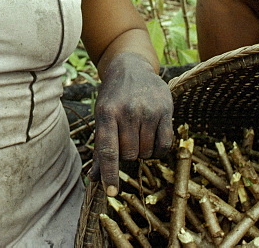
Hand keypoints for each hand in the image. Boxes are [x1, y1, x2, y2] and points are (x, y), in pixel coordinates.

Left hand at [91, 52, 174, 196]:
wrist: (131, 67)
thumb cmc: (113, 98)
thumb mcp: (101, 117)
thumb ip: (100, 149)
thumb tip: (93, 179)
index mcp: (106, 113)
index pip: (108, 150)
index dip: (109, 173)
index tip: (110, 192)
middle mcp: (127, 111)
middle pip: (129, 155)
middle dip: (128, 154)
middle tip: (127, 139)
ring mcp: (147, 110)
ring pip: (146, 152)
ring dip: (143, 151)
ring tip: (139, 134)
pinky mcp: (165, 110)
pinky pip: (164, 145)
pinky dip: (158, 149)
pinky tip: (153, 137)